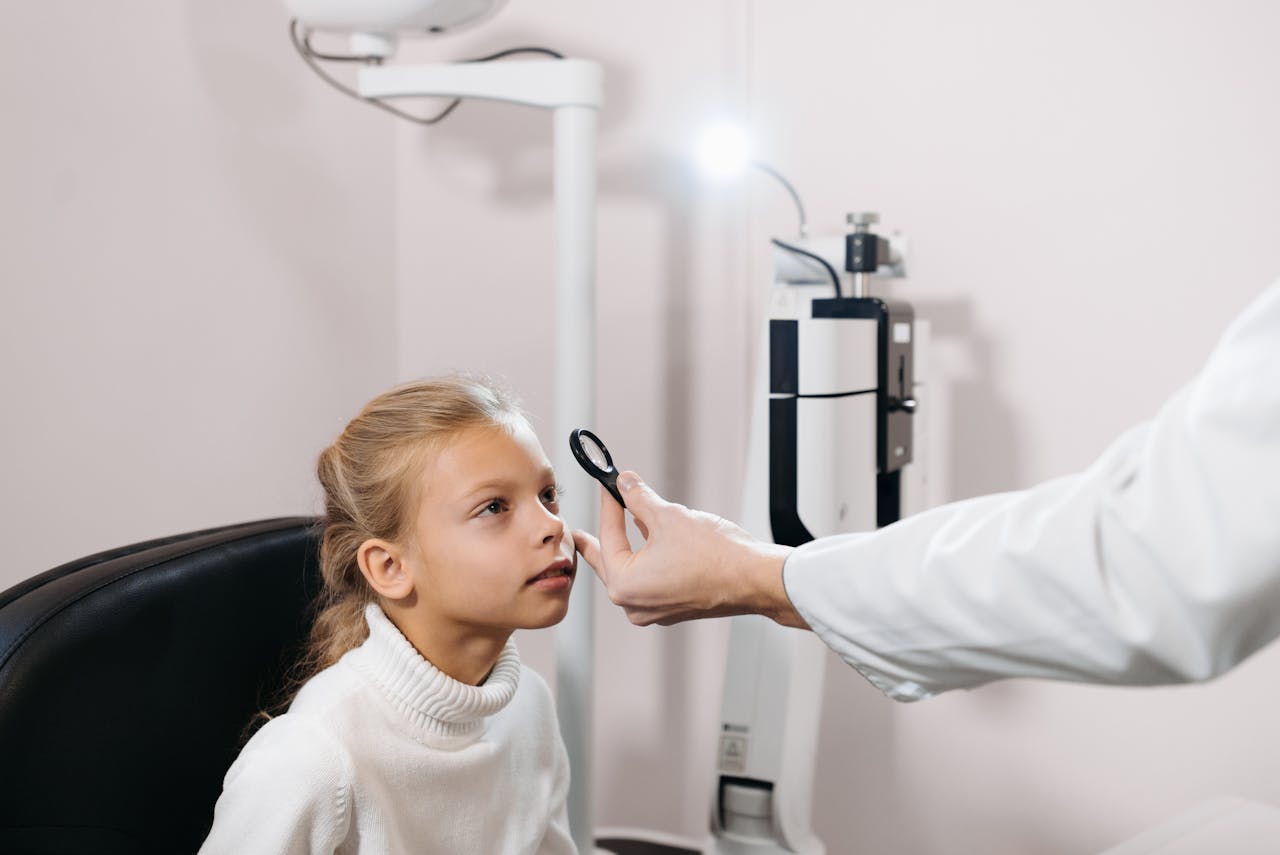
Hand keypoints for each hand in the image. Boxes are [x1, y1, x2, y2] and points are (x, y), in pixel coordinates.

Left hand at [572, 471, 807, 627]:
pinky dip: (648, 560)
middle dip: (601, 540)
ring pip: (632, 572)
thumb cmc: (717, 558)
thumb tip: (626, 484)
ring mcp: (655, 610)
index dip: (609, 506)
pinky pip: (650, 580)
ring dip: (629, 548)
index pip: (609, 537)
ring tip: (621, 527)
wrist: (754, 579)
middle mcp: (635, 605)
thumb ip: (639, 498)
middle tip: (579, 535)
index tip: (609, 489)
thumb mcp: (669, 517)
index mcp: (625, 585)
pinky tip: (649, 544)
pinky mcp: (674, 607)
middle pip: (611, 562)